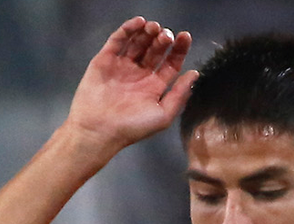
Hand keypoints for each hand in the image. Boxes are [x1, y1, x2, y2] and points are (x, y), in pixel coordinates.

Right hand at [65, 17, 196, 152]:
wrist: (99, 130)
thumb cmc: (132, 127)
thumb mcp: (163, 114)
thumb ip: (180, 94)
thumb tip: (194, 74)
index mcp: (154, 87)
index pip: (171, 63)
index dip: (179, 49)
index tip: (185, 37)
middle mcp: (139, 75)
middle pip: (155, 50)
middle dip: (163, 40)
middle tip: (167, 35)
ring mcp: (122, 66)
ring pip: (137, 43)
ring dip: (147, 33)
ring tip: (155, 27)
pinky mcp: (105, 60)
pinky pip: (118, 41)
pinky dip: (128, 30)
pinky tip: (139, 23)